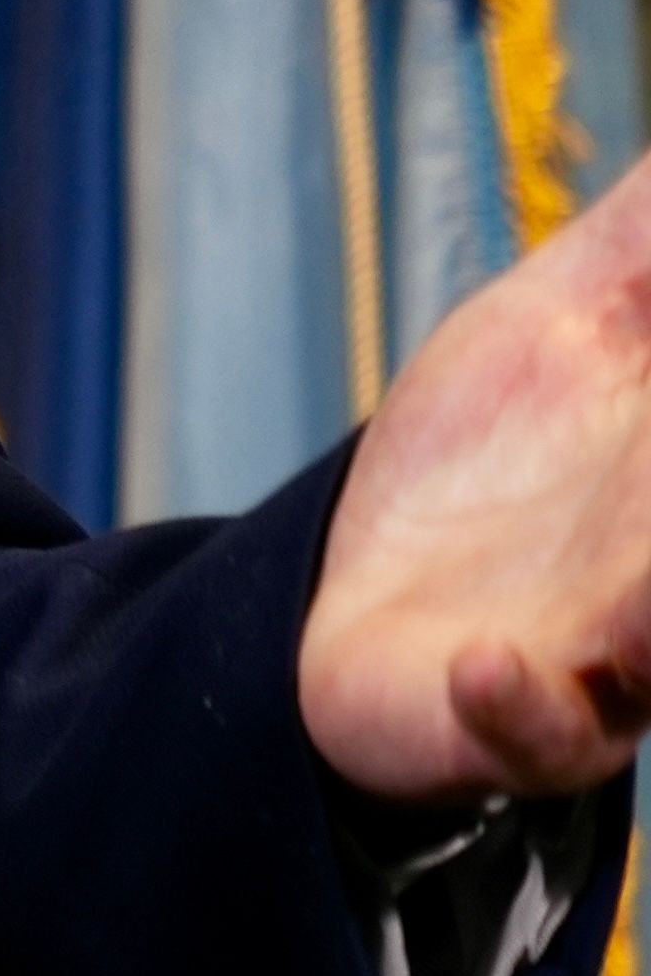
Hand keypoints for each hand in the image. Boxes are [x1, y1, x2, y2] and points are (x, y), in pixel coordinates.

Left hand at [303, 152, 650, 802]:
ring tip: (643, 582)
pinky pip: (528, 735)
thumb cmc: (484, 456)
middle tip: (649, 441)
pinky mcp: (510, 727)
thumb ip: (645, 240)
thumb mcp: (557, 320)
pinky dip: (513, 707)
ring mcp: (605, 662)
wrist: (354, 597)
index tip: (642, 348)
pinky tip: (485, 664)